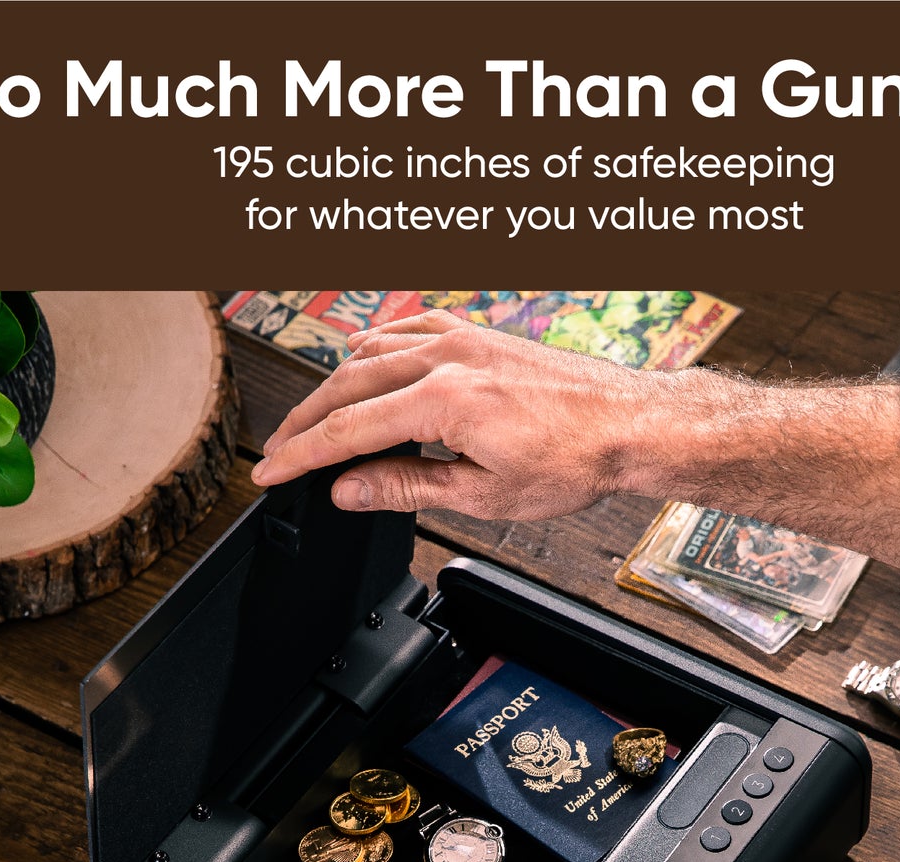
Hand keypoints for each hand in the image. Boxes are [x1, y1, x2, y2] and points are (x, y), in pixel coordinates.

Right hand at [251, 310, 703, 519]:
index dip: (300, 456)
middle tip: (279, 452)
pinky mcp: (477, 333)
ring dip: (334, 386)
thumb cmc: (573, 459)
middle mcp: (445, 357)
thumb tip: (348, 490)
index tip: (270, 473)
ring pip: (370, 353)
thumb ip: (407, 487)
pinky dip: (374, 348)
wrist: (628, 423)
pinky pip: (406, 330)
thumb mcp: (483, 494)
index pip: (346, 430)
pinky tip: (364, 361)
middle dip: (306, 422)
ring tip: (313, 419)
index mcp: (441, 400)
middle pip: (347, 386)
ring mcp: (461, 338)